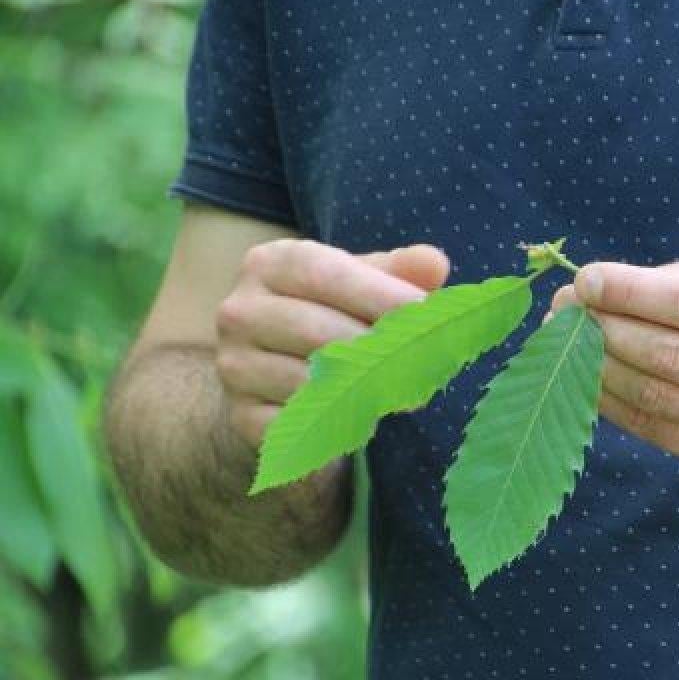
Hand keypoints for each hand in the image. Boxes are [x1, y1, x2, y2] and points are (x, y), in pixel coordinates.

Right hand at [215, 240, 450, 449]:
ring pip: (309, 382)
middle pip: (319, 332)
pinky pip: (298, 424)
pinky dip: (338, 424)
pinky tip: (366, 419)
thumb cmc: (333, 313)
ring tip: (406, 391)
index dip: (379, 294)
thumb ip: (399, 270)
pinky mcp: (242, 416)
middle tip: (426, 363)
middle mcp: (240, 311)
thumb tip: (434, 263)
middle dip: (379, 349)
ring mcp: (234, 366)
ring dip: (365, 390)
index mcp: (270, 264)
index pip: (324, 274)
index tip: (426, 312)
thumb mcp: (362, 282)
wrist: (276, 373)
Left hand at [549, 253, 678, 465]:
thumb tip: (605, 289)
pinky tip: (586, 375)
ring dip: (597, 366)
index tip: (587, 279)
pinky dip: (612, 401)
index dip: (633, 293)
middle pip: (667, 355)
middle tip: (563, 308)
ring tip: (562, 340)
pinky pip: (654, 427)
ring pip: (654, 396)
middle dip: (604, 328)